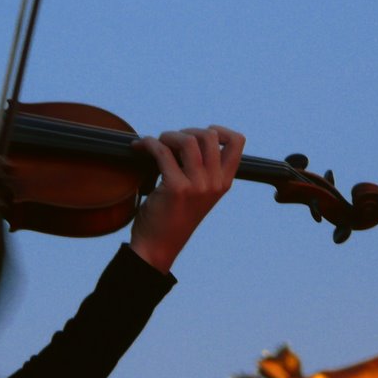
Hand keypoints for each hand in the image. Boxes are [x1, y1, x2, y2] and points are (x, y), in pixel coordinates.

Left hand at [129, 125, 244, 272]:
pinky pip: (161, 151)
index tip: (198, 134)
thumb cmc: (174, 218)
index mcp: (224, 183)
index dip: (219, 130)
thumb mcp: (198, 194)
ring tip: (155, 144)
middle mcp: (215, 183)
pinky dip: (147, 143)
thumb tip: (186, 137)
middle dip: (185, 131)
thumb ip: (201, 170)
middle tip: (169, 142)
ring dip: (167, 135)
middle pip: (209, 135)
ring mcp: (197, 186)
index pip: (237, 142)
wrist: (157, 248)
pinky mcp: (176, 188)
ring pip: (187, 139)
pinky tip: (139, 147)